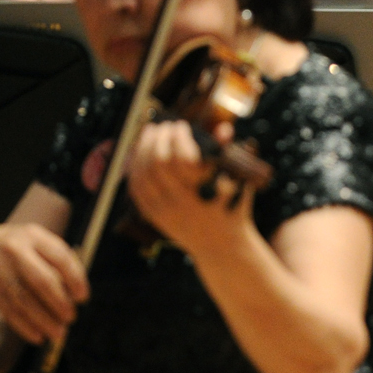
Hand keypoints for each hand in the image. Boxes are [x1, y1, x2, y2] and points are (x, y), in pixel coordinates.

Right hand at [0, 223, 87, 346]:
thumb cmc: (23, 249)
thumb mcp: (40, 244)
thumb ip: (61, 263)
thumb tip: (77, 296)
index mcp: (34, 236)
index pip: (60, 258)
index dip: (75, 279)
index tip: (83, 298)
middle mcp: (14, 250)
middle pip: (41, 280)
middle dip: (60, 302)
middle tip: (71, 318)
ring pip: (24, 300)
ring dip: (44, 320)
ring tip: (59, 333)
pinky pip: (8, 310)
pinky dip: (25, 326)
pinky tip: (38, 336)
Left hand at [127, 120, 252, 254]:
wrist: (221, 246)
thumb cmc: (233, 209)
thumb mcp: (238, 183)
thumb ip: (229, 154)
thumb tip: (223, 129)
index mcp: (203, 193)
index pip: (181, 158)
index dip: (178, 138)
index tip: (182, 125)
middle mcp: (181, 203)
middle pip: (157, 164)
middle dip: (158, 139)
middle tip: (162, 125)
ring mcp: (165, 212)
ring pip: (143, 176)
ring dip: (142, 150)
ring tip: (148, 134)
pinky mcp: (155, 217)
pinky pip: (136, 190)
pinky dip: (134, 170)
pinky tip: (138, 155)